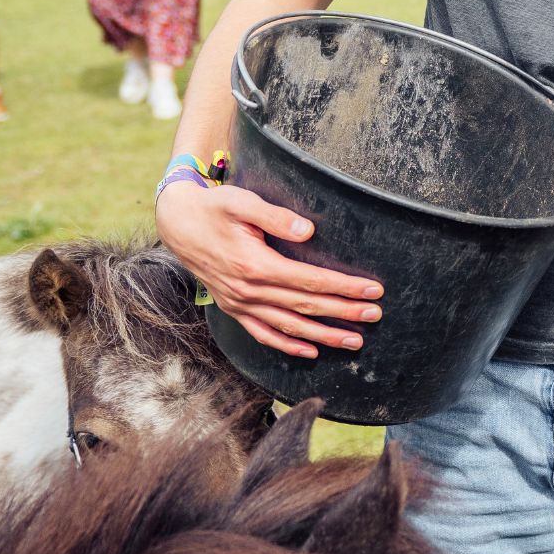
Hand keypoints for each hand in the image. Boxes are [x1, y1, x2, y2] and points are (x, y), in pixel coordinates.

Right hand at [155, 180, 383, 358]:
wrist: (178, 223)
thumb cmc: (215, 208)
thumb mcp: (241, 202)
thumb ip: (275, 216)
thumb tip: (308, 230)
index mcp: (255, 265)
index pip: (310, 281)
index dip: (343, 287)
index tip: (372, 291)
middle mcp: (248, 291)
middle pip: (305, 307)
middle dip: (344, 313)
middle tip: (375, 316)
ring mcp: (239, 304)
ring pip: (288, 326)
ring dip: (323, 336)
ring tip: (355, 341)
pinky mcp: (233, 308)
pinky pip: (263, 334)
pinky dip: (288, 345)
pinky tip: (311, 351)